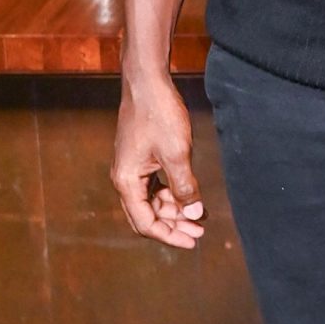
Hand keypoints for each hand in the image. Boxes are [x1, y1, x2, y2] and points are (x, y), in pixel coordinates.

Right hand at [112, 71, 206, 250]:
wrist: (147, 83)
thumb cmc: (158, 114)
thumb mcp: (176, 153)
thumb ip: (185, 186)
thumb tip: (193, 214)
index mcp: (127, 182)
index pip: (146, 222)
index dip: (169, 235)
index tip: (193, 241)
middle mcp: (125, 179)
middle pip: (147, 215)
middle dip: (173, 225)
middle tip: (200, 231)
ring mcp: (132, 169)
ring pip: (152, 201)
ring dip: (174, 210)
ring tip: (199, 215)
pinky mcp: (140, 159)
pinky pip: (155, 186)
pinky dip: (172, 194)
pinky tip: (190, 196)